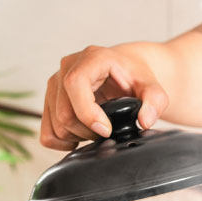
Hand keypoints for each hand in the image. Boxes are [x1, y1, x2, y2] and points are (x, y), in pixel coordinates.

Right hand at [40, 45, 168, 150]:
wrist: (125, 70)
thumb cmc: (136, 76)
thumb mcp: (153, 87)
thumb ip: (155, 102)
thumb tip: (145, 121)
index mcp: (91, 58)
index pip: (75, 85)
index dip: (88, 114)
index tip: (107, 130)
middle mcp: (67, 67)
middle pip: (64, 112)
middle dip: (87, 131)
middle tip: (108, 132)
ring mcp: (55, 83)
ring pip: (56, 125)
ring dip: (77, 137)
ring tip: (97, 131)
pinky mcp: (50, 99)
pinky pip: (47, 132)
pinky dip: (62, 142)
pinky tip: (80, 138)